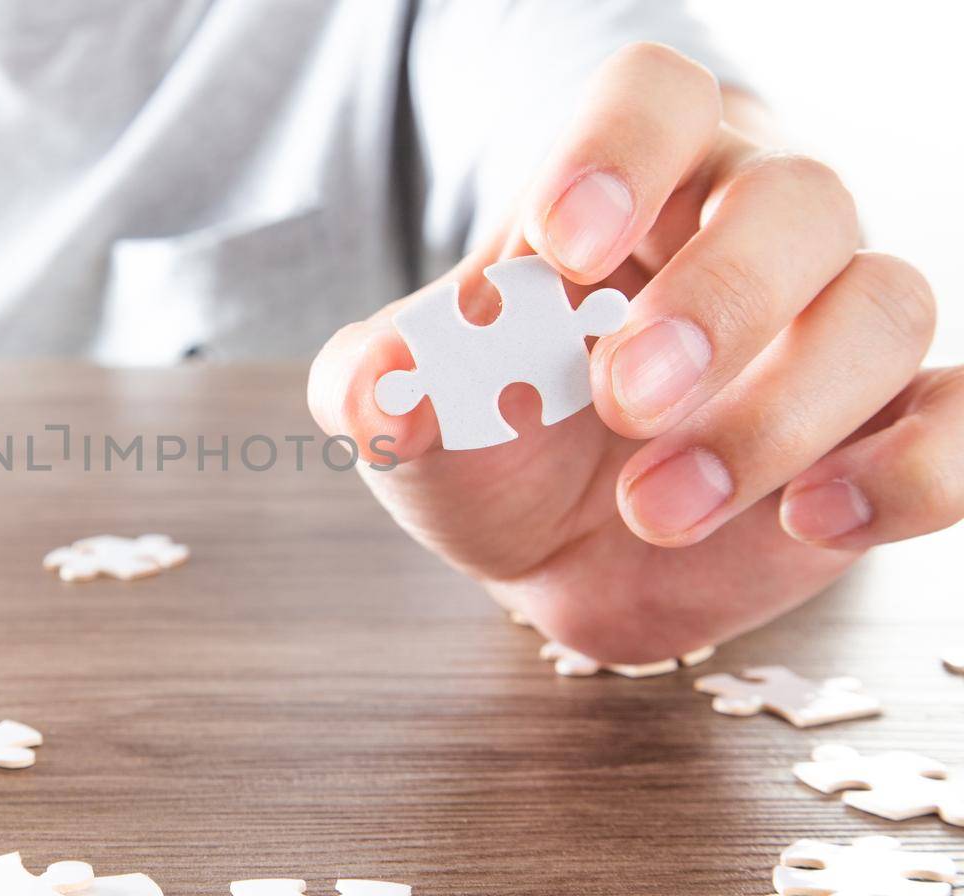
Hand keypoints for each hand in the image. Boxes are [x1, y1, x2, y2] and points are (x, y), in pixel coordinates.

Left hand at [308, 42, 959, 661]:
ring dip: (776, 417)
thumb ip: (384, 385)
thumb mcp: (413, 412)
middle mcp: (749, 232)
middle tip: (623, 401)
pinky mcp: (886, 428)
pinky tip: (816, 520)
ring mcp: (830, 329)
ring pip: (886, 305)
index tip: (560, 245)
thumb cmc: (488, 439)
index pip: (657, 97)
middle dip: (718, 301)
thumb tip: (379, 384)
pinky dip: (919, 467)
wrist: (549, 547)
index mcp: (627, 186)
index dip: (622, 148)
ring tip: (654, 509)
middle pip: (798, 196)